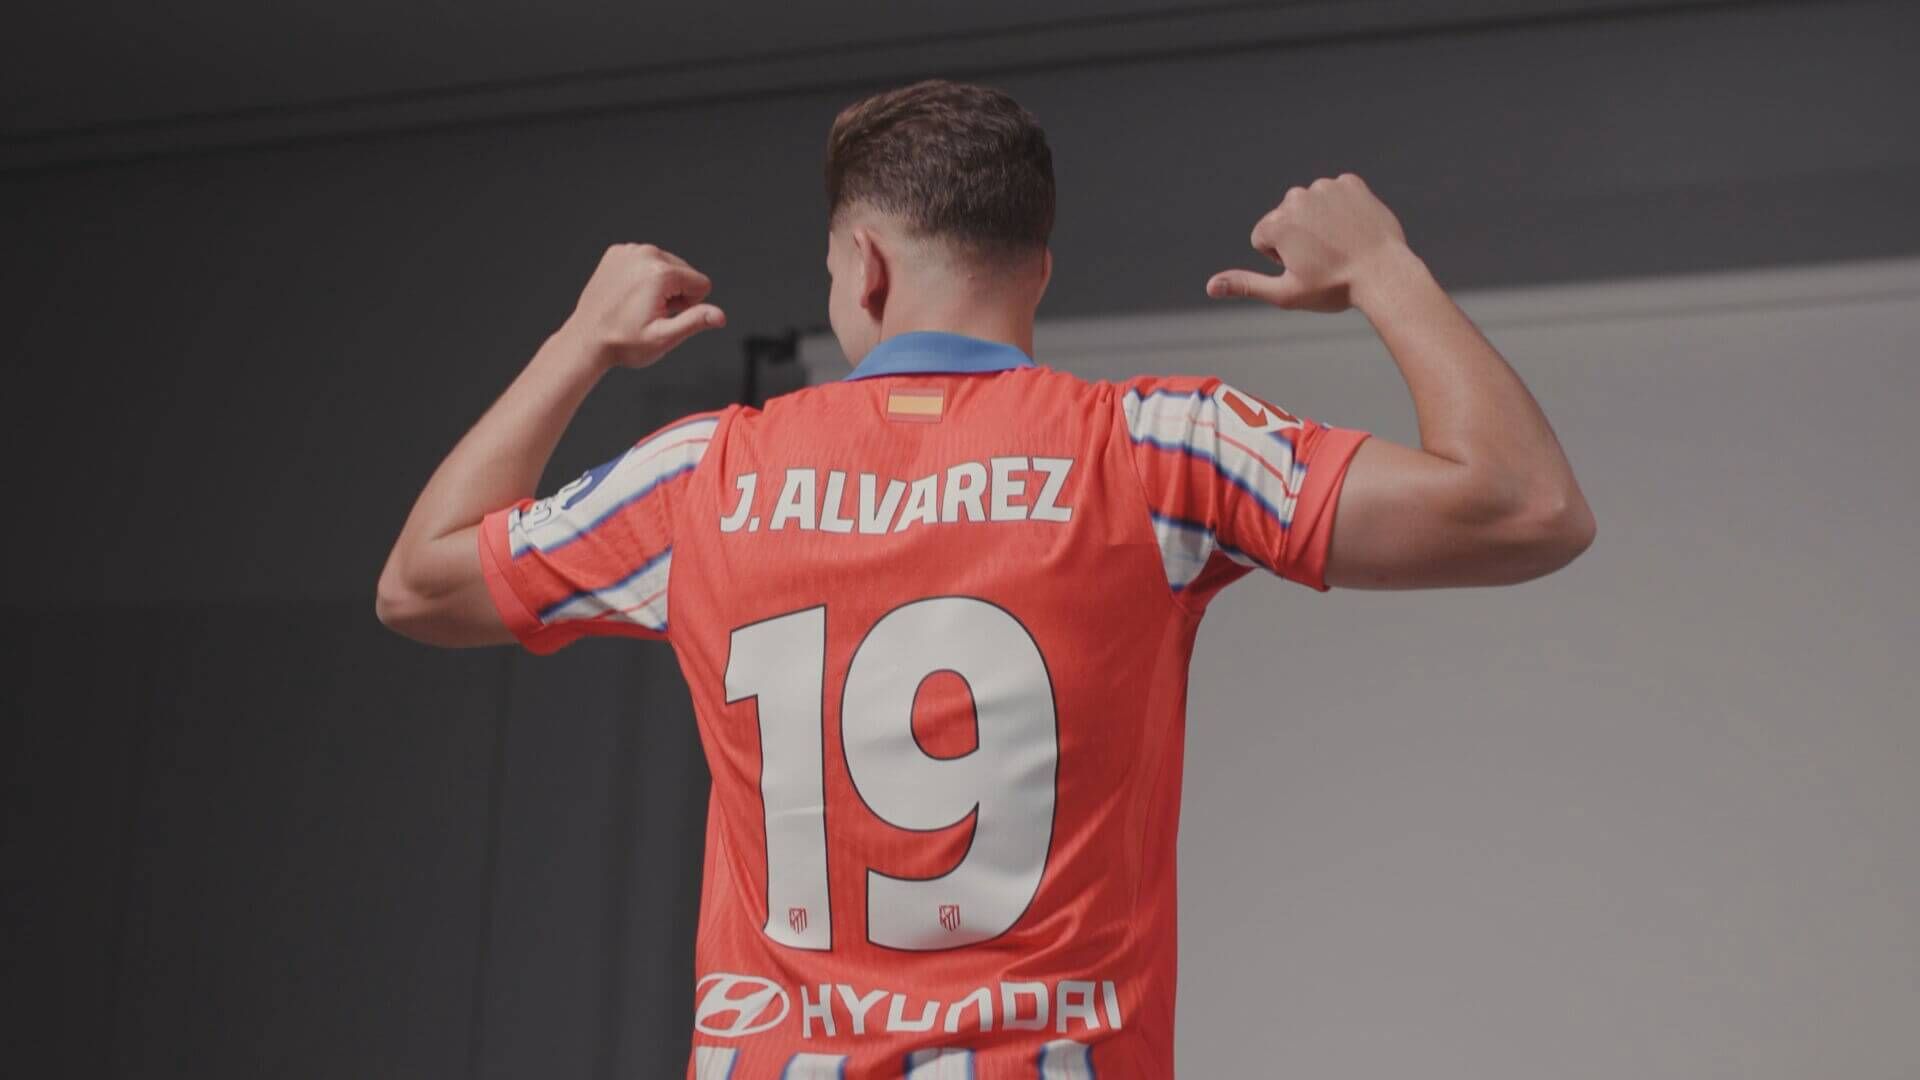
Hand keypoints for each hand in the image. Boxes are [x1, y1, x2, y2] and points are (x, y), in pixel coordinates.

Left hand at [563, 243, 726, 368]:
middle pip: (685, 271)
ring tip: (638, 304)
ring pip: (667, 265)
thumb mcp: (664, 338)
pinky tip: (628, 295)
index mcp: (660, 273)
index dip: (690, 305)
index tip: (666, 315)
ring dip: (659, 285)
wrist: (587, 339)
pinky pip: (646, 261)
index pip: (702, 283)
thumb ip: (695, 321)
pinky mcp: (617, 253)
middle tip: (650, 312)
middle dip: (675, 293)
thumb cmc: (622, 342)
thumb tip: (720, 316)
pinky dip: (642, 277)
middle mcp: (645, 254)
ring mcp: (629, 251)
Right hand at [1206, 174, 1410, 312]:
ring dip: (1319, 223)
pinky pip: (1335, 195)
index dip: (1280, 258)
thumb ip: (1245, 285)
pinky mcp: (1351, 183)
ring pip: (1311, 206)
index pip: (1263, 238)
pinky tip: (1354, 230)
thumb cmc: (1333, 288)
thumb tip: (1210, 286)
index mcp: (1277, 222)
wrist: (1384, 274)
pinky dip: (1341, 210)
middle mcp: (1297, 197)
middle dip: (1298, 237)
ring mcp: (1326, 187)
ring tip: (1341, 246)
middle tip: (1325, 259)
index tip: (1304, 268)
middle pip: (1285, 219)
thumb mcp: (1285, 293)